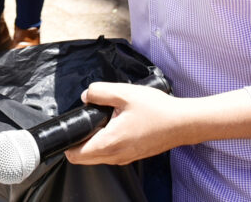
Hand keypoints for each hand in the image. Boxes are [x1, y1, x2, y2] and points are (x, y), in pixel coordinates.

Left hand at [65, 82, 187, 165]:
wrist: (182, 123)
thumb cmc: (156, 109)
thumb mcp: (124, 93)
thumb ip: (100, 92)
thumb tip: (86, 96)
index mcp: (109, 143)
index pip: (75, 155)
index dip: (68, 142)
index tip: (73, 126)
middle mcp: (115, 157)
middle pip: (84, 158)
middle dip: (79, 141)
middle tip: (87, 119)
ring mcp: (125, 159)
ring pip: (97, 157)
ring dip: (93, 142)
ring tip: (103, 120)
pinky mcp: (132, 156)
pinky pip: (110, 155)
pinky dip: (106, 144)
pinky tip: (116, 126)